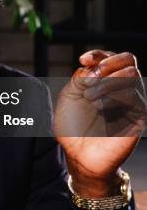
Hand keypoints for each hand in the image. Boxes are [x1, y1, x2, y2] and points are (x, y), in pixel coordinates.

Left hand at [54, 50, 145, 196]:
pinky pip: (134, 96)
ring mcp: (133, 100)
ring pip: (132, 74)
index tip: (83, 60)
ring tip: (90, 98)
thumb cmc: (73, 126)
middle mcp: (122, 87)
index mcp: (105, 80)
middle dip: (107, 64)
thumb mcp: (70, 96)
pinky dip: (113, 97)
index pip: (111, 57)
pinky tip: (99, 108)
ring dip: (107, 82)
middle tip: (90, 79)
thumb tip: (92, 65)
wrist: (79, 155)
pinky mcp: (139, 115)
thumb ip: (80, 77)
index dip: (98, 54)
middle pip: (128, 59)